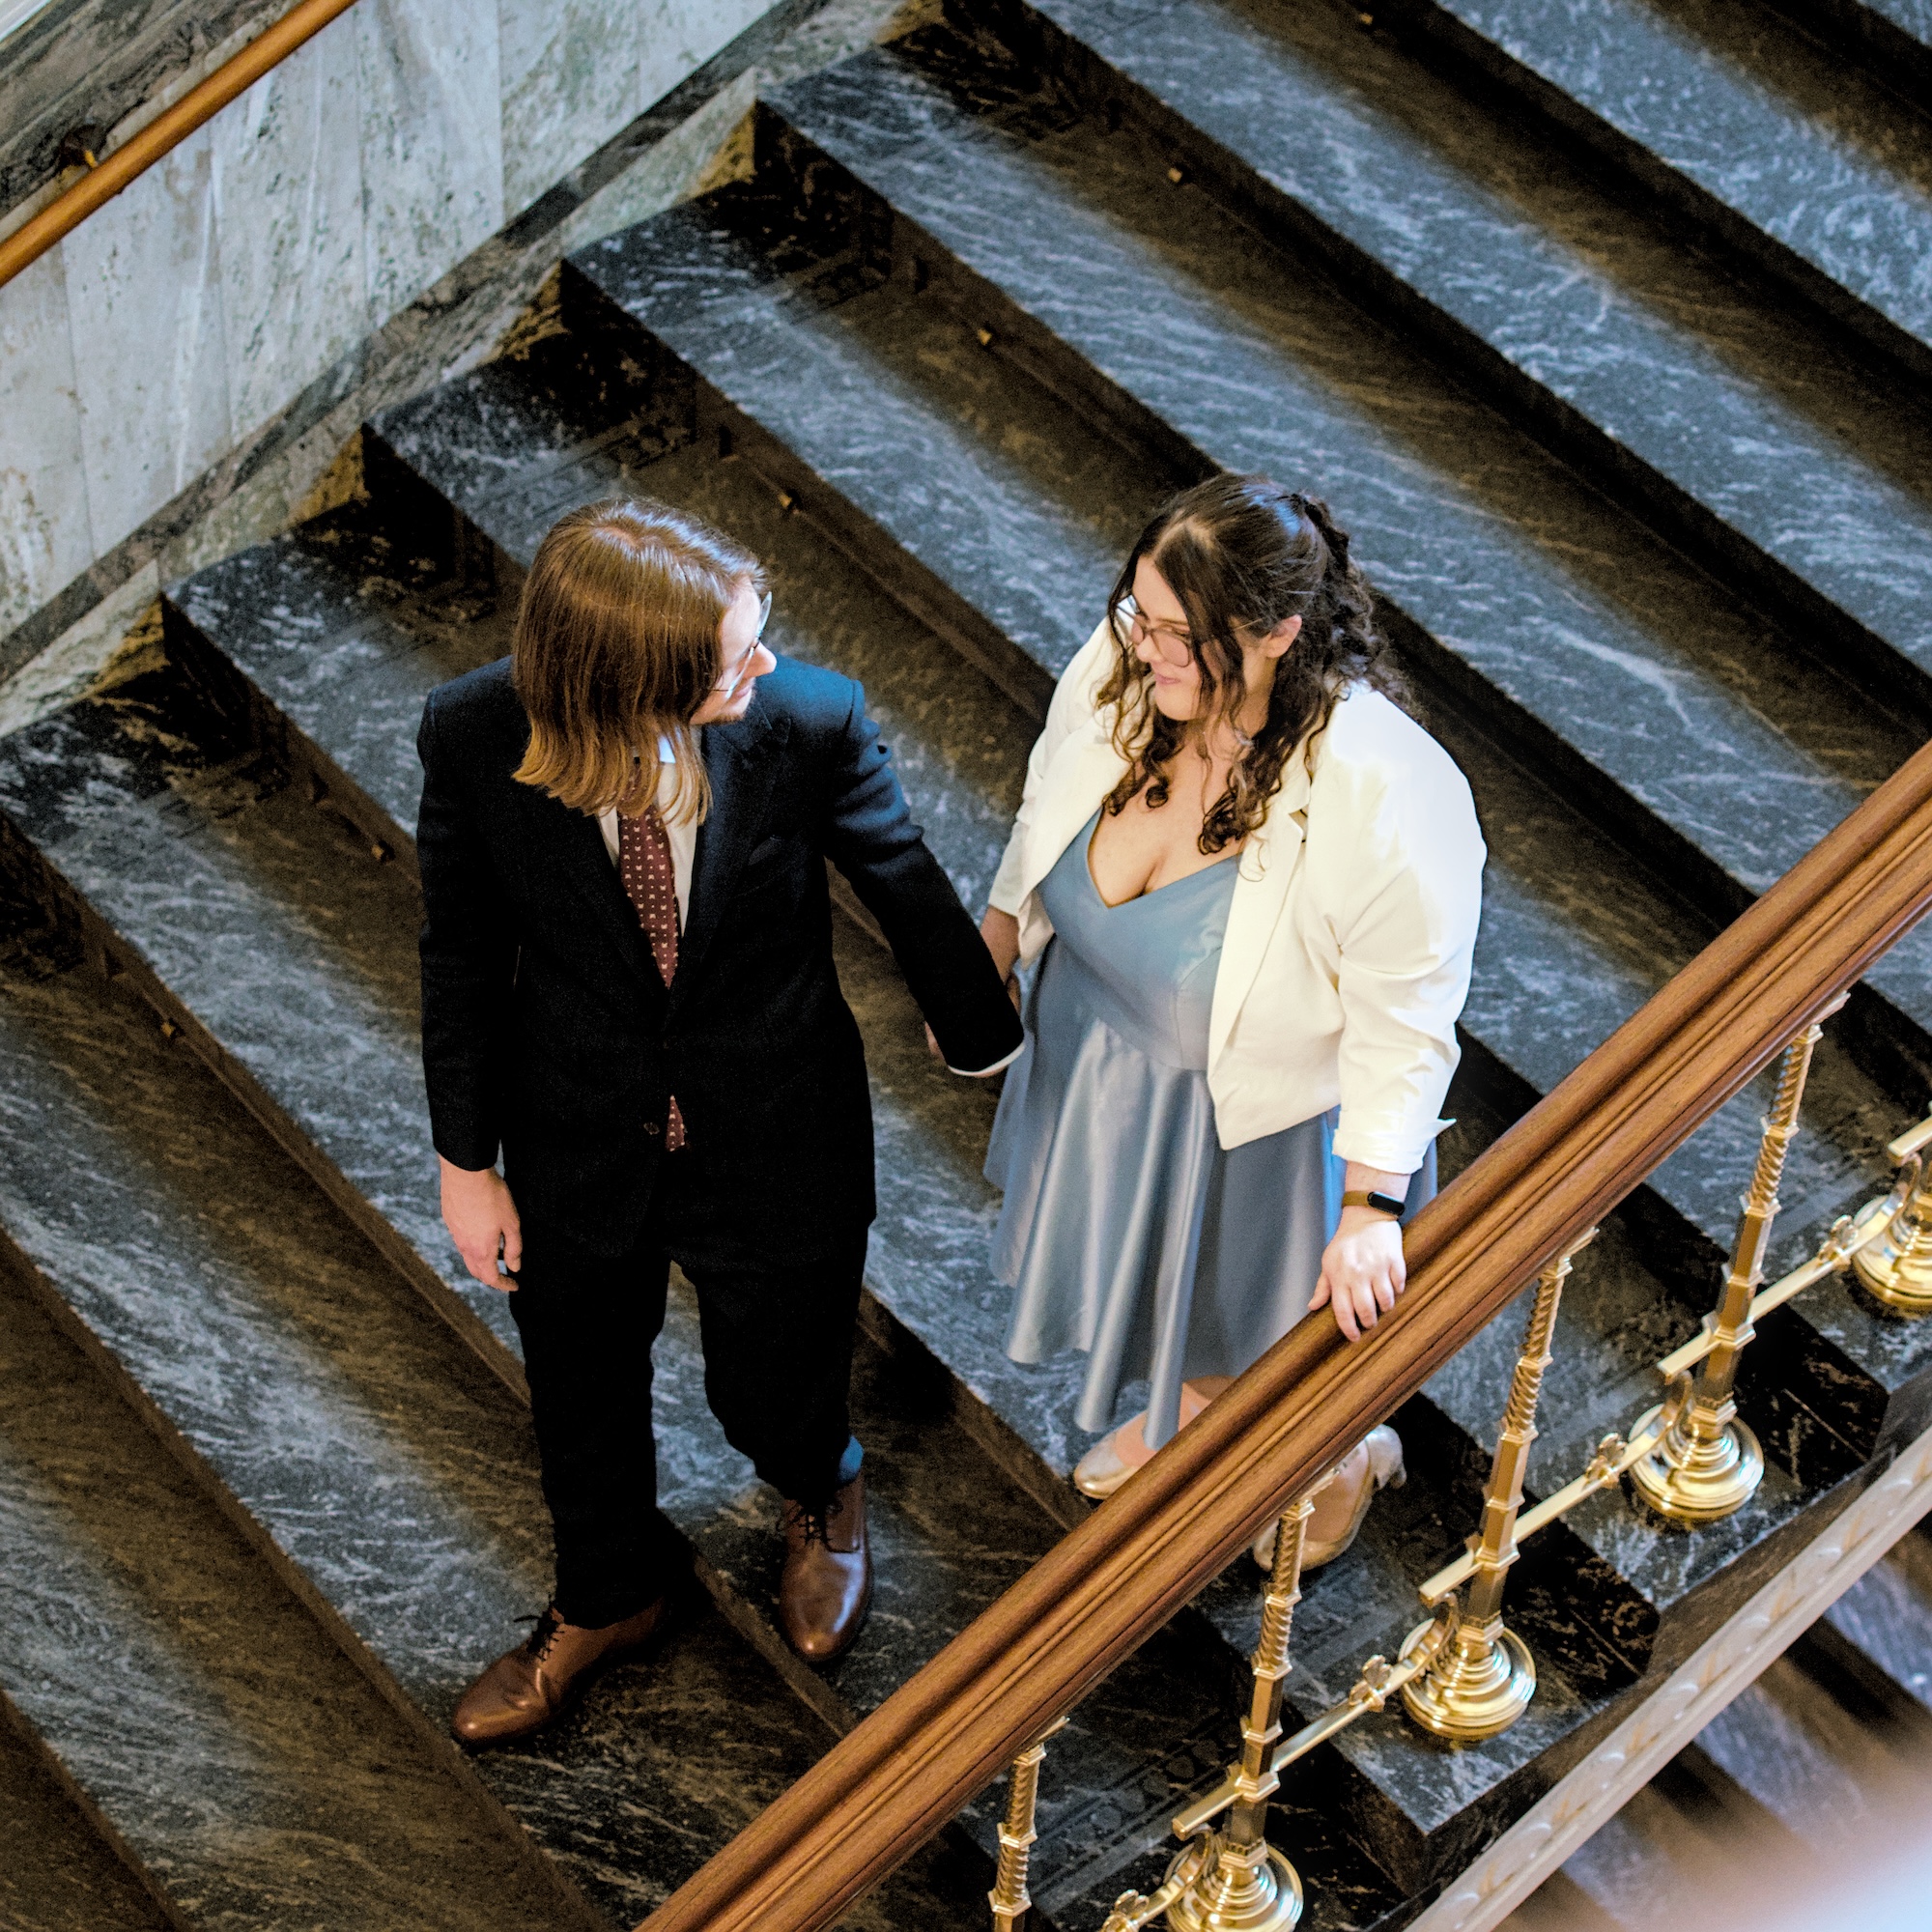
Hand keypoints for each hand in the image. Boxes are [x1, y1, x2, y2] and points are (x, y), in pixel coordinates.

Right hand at [440, 1157, 522, 1290]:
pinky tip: (483, 1233)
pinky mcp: (450, 1220)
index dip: (504, 1284)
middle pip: (477, 1271)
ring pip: (468, 1256)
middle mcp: (465, 1246)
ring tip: (499, 1252)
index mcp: (481, 1250)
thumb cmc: (492, 1196)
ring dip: (483, 1260)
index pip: (491, 1278)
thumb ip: (514, 1248)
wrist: (465, 1172)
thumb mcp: (512, 1222)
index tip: (515, 1285)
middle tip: (505, 1274)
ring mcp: (455, 1233)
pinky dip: (474, 1245)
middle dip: (491, 1277)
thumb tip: (515, 1267)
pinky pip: (462, 1240)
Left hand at [1310, 1208, 1405, 1341]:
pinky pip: (1399, 1285)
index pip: (1342, 1311)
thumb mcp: (1328, 1262)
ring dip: (1385, 1308)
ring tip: (1382, 1306)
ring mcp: (1377, 1267)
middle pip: (1365, 1310)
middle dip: (1369, 1322)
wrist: (1366, 1215)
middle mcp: (1358, 1273)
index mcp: (1339, 1276)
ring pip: (1385, 1301)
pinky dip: (1397, 1291)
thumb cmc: (1345, 1242)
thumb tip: (1313, 1307)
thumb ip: (1322, 1287)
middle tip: (1370, 1323)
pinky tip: (1392, 1288)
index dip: (1349, 1329)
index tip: (1354, 1338)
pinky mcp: (1394, 1260)